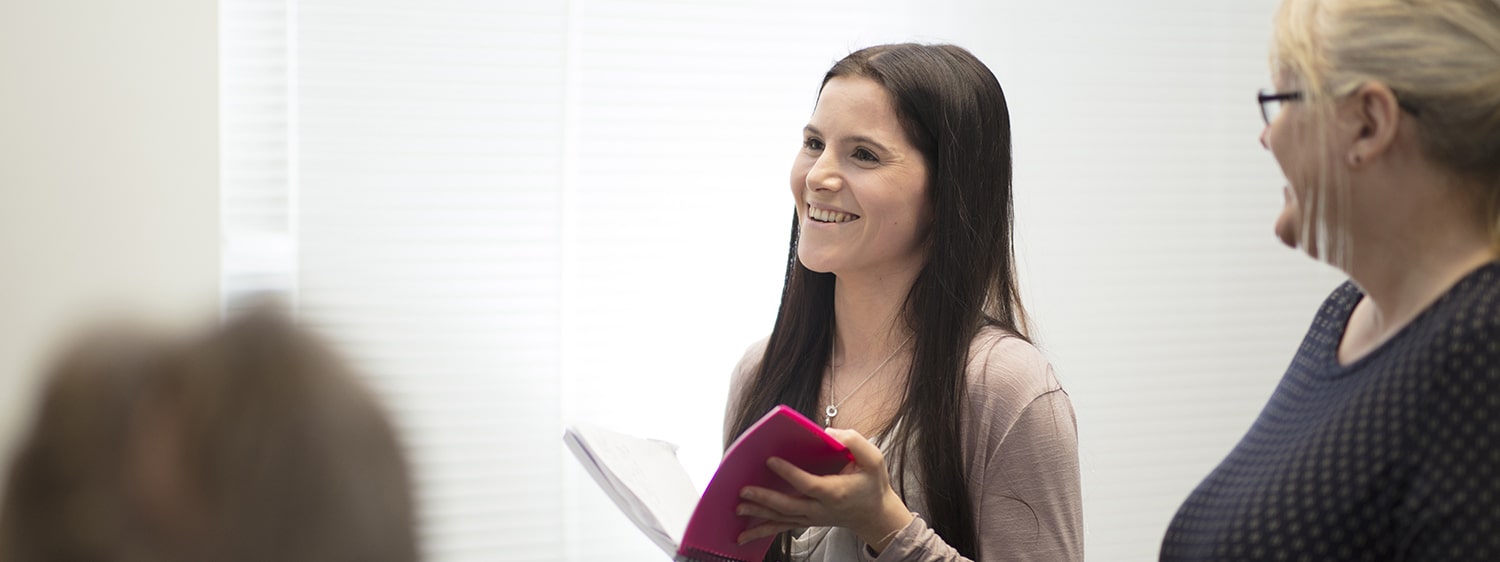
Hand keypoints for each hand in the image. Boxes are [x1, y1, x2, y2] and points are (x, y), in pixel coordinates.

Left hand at [735, 428, 914, 551]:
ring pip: (781, 518)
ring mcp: (811, 518)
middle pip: (788, 506)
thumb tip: (828, 433)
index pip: (808, 484)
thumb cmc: (872, 485)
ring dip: (758, 513)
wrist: (874, 514)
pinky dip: (761, 532)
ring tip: (739, 508)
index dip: (789, 473)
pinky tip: (742, 536)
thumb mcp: (873, 460)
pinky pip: (781, 528)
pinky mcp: (805, 521)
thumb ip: (854, 443)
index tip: (771, 460)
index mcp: (835, 492)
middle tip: (745, 490)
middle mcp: (820, 509)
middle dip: (765, 498)